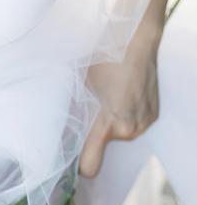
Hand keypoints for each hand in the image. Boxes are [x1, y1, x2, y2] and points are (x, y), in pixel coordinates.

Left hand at [79, 37, 160, 177]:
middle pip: (103, 146)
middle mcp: (130, 129)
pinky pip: (132, 124)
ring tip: (107, 97)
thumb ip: (68, 112)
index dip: (78, 165)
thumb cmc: (102, 56)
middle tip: (88, 110)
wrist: (136, 38)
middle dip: (93, 133)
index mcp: (108, 123)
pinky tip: (122, 94)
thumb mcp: (76, 83)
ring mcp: (144, 123)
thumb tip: (50, 132)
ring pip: (118, 135)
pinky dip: (124, 115)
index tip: (69, 157)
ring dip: (110, 123)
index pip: (90, 166)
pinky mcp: (153, 116)